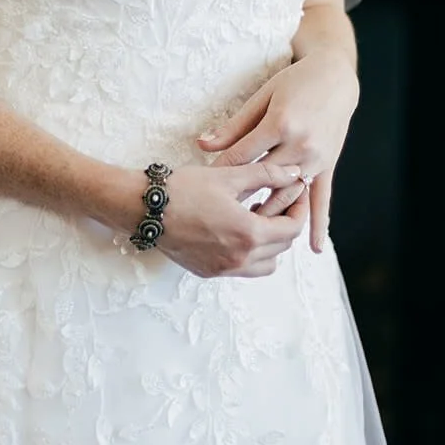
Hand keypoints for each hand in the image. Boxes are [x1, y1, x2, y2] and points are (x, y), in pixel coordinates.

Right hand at [113, 161, 307, 278]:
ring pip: (266, 264)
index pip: (292, 229)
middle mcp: (240, 258)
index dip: (300, 208)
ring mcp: (224, 268)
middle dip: (287, 223)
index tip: (296, 192)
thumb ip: (267, 174)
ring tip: (257, 217)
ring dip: (271, 244)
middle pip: (283, 247)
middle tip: (280, 200)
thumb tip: (294, 173)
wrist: (144, 209)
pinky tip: (237, 229)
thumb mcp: (229, 176)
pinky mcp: (209, 271)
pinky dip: (250, 253)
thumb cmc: (183, 189)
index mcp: (249, 234)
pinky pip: (243, 269)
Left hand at [197, 51, 358, 252]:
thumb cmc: (294, 83)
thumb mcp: (261, 98)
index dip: (220, 173)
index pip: (242, 157)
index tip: (203, 190)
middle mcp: (300, 144)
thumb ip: (233, 127)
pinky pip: (323, 198)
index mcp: (279, 124)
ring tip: (251, 230)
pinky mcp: (329, 165)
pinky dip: (319, 223)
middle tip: (221, 221)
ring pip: (290, 195)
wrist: (335, 77)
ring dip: (271, 215)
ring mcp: (316, 157)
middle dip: (242, 201)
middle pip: (265, 182)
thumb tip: (202, 145)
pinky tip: (313, 247)